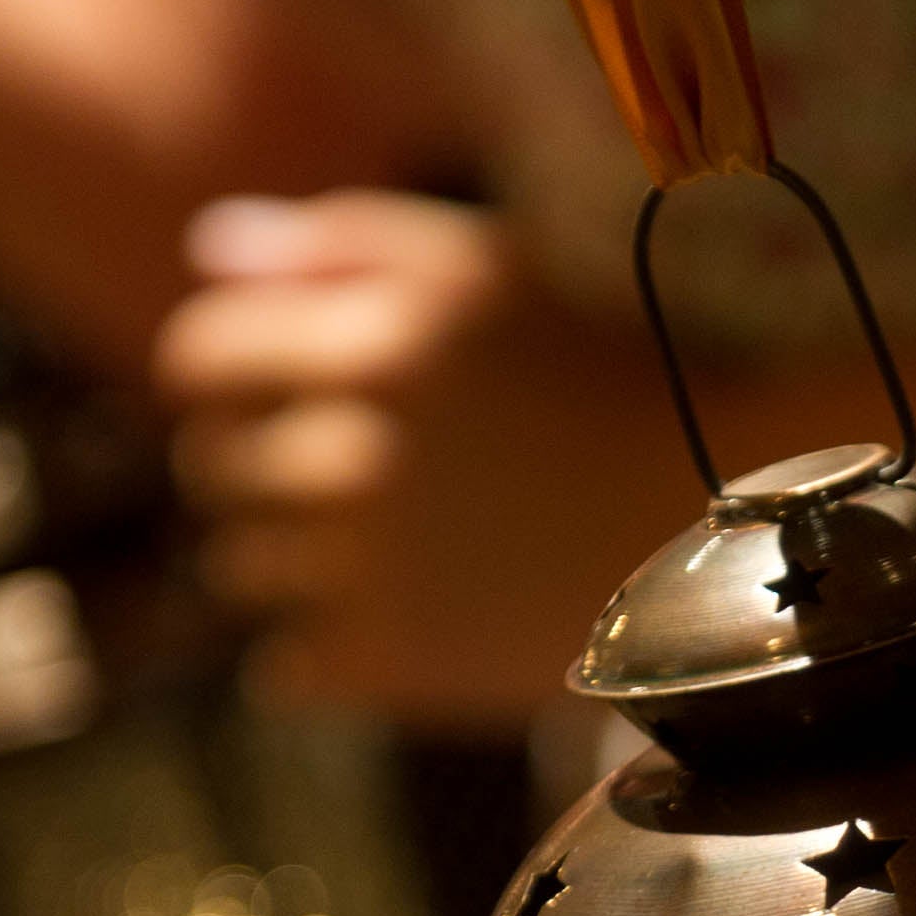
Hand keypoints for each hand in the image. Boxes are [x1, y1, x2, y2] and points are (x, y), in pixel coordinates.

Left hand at [156, 190, 692, 729]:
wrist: (720, 527)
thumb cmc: (601, 381)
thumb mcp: (490, 273)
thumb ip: (342, 245)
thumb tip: (204, 253)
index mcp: (377, 343)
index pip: (196, 361)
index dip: (219, 376)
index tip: (265, 396)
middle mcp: (359, 453)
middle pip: (210, 468)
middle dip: (259, 466)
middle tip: (350, 475)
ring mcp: (372, 569)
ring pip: (238, 570)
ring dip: (290, 561)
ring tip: (390, 548)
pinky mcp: (397, 666)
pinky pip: (283, 669)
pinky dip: (325, 652)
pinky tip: (404, 616)